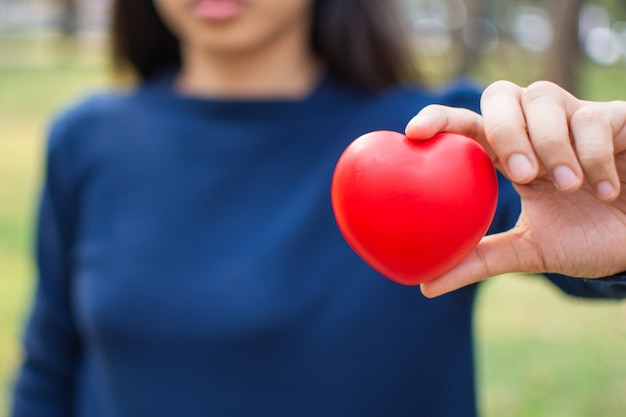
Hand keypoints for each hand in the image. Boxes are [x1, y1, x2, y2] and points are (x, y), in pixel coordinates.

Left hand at [405, 80, 625, 296]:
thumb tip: (425, 287)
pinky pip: (593, 118)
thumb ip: (481, 260)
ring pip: (543, 97)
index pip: (467, 124)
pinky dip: (594, 157)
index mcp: (509, 154)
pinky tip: (604, 190)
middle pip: (500, 95)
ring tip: (570, 187)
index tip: (413, 133)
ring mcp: (574, 117)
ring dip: (551, 145)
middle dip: (505, 129)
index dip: (440, 119)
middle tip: (520, 174)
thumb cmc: (587, 237)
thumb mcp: (529, 251)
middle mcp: (536, 127)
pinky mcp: (616, 118)